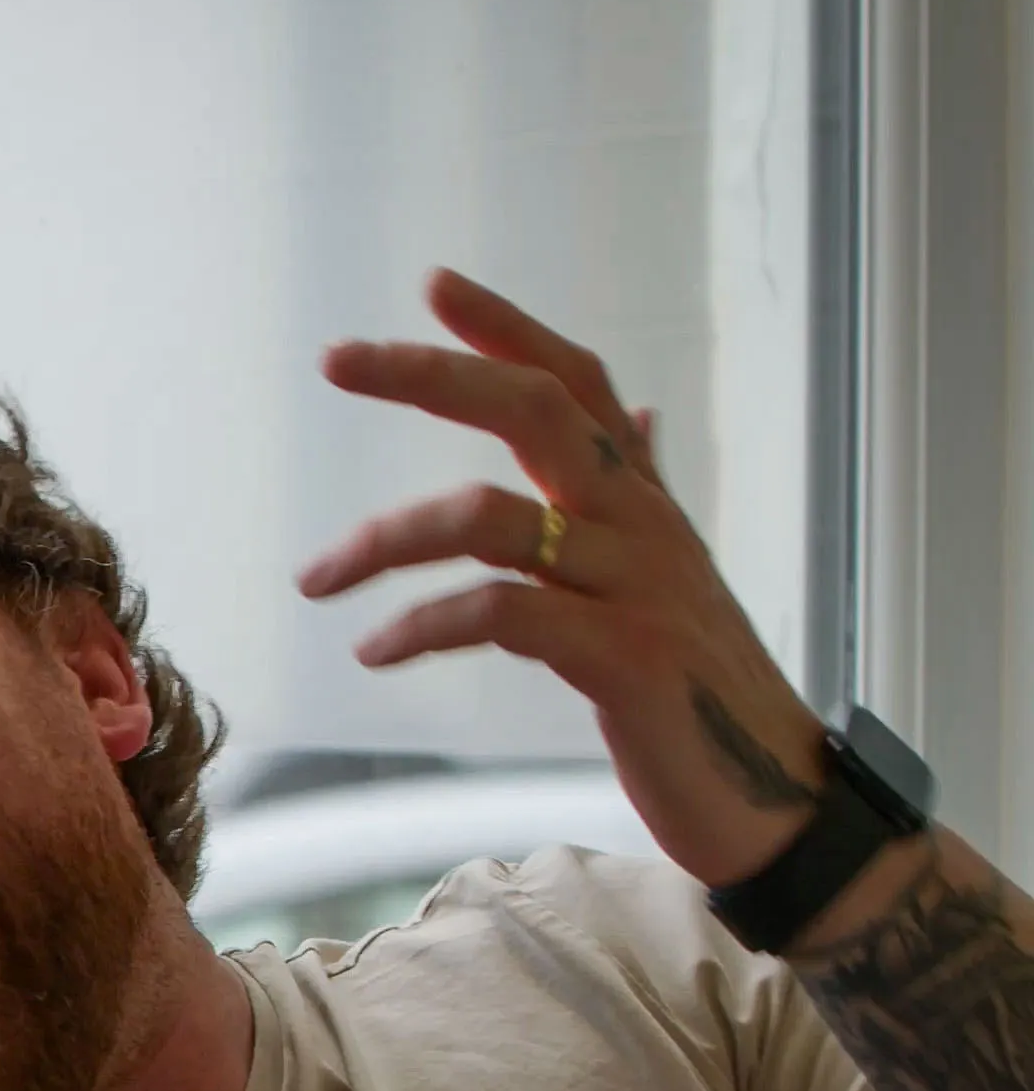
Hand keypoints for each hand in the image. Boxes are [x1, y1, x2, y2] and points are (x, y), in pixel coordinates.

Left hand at [304, 267, 825, 889]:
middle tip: (337, 357)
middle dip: (430, 373)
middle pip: (535, 408)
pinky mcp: (625, 659)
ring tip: (316, 579)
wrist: (776, 806)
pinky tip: (375, 650)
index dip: (509, 327)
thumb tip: (639, 411)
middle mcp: (644, 525)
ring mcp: (637, 588)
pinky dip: (422, 625)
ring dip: (384, 541)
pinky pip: (500, 614)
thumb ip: (643, 490)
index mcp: (642, 502)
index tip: (434, 284)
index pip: (577, 381)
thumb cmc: (701, 692)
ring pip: (492, 518)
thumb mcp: (668, 576)